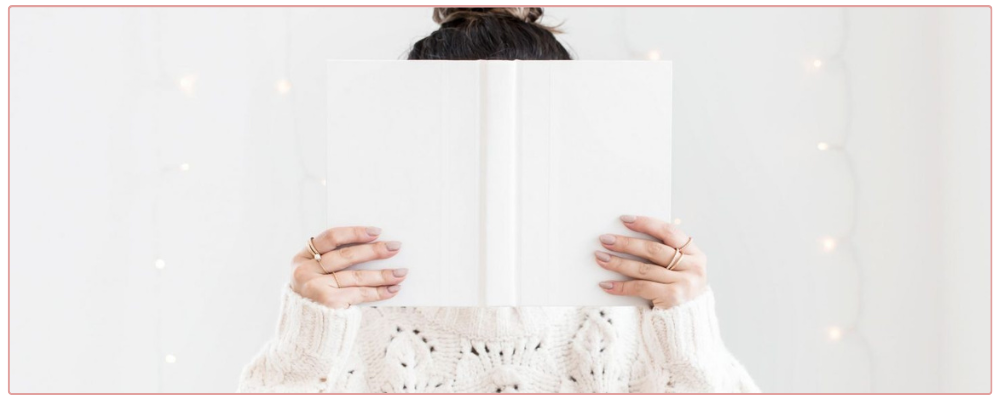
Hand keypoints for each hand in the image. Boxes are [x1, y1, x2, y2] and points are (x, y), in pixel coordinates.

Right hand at [290, 226, 406, 308]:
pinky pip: (359, 294)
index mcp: (302, 257)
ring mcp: (314, 288)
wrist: (305, 328)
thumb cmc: (316, 294)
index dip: (355, 233)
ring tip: (401, 272)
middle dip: (374, 251)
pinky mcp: (327, 303)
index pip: (331, 237)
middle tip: (396, 247)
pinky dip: (378, 292)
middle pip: (346, 256)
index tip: (377, 232)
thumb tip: (374, 247)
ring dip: (382, 274)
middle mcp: (304, 271)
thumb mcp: (317, 273)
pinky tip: (393, 289)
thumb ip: (334, 260)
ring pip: (356, 276)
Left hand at [595, 215, 707, 309]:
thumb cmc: (676, 286)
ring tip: (600, 258)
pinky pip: (641, 288)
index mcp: (695, 253)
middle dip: (626, 243)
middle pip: (654, 250)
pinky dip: (621, 286)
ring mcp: (685, 283)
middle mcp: (693, 267)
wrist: (686, 319)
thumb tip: (626, 235)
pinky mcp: (673, 298)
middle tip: (605, 239)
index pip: (669, 231)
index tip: (624, 219)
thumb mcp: (677, 267)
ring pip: (644, 269)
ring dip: (618, 263)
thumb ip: (662, 252)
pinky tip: (606, 284)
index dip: (646, 224)